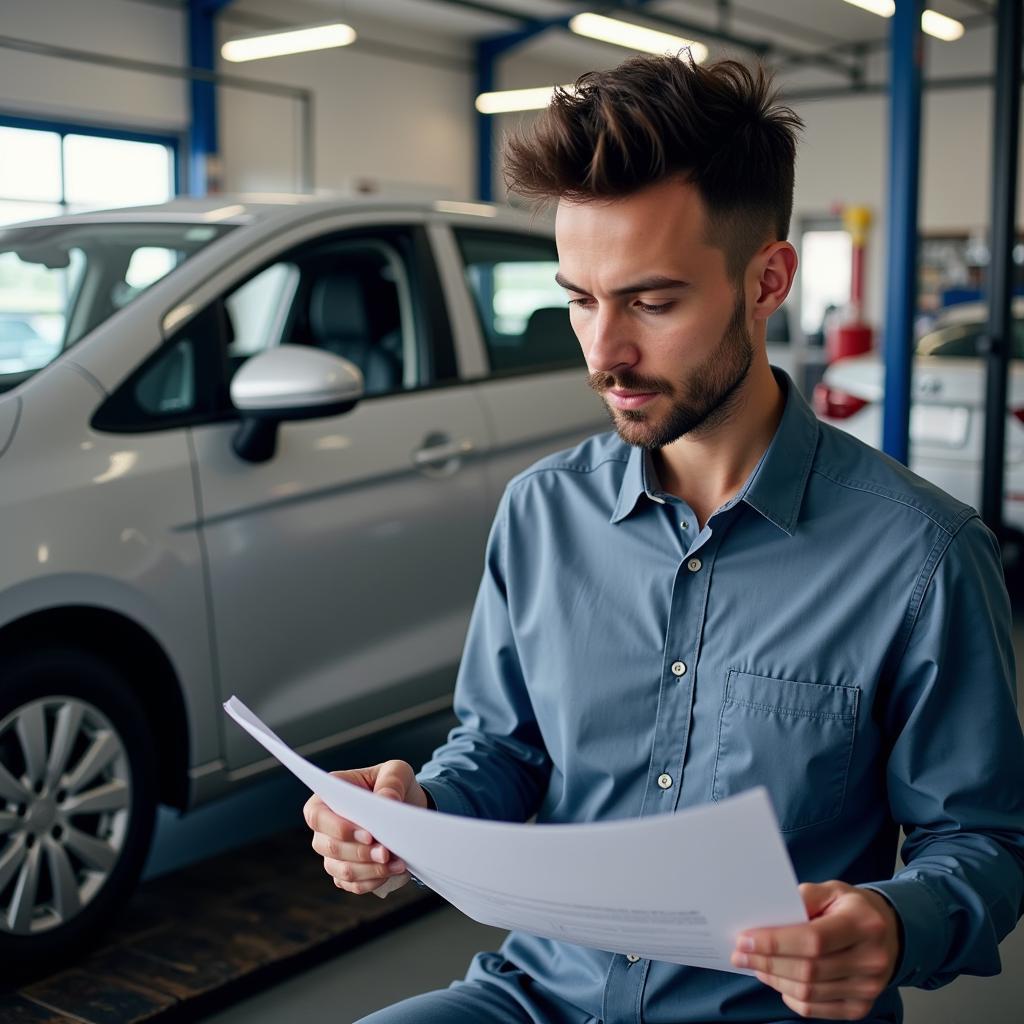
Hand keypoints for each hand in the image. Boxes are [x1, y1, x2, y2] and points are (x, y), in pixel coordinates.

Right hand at [303, 760, 428, 894]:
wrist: (405, 807)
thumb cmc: (394, 783)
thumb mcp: (397, 771)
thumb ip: (391, 782)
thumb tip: (386, 800)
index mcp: (329, 795)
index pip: (316, 815)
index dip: (338, 828)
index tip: (369, 836)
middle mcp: (325, 826)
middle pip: (329, 847)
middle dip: (360, 853)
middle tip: (386, 852)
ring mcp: (333, 851)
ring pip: (341, 870)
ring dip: (370, 870)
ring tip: (397, 862)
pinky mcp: (346, 871)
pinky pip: (352, 885)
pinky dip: (373, 880)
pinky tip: (393, 870)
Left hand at [731, 881, 900, 1020]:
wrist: (888, 933)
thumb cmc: (851, 909)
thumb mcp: (832, 890)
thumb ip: (804, 897)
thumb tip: (771, 914)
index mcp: (864, 924)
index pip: (813, 939)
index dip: (775, 942)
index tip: (745, 939)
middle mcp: (871, 960)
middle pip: (808, 969)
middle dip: (767, 962)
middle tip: (740, 954)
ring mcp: (868, 988)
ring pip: (809, 992)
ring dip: (774, 979)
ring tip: (755, 965)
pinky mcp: (860, 1007)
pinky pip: (816, 1009)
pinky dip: (790, 996)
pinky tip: (778, 980)